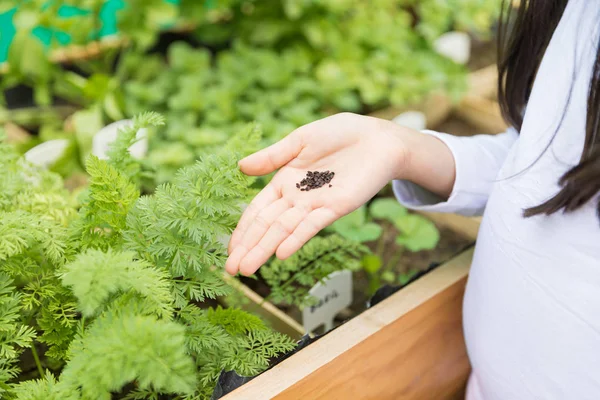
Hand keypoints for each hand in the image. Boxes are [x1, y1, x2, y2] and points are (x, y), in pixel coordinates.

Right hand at [225, 112, 414, 275]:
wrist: (377, 138)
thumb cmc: (340, 134)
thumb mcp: (300, 141)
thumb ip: (272, 156)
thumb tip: (240, 167)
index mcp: (284, 182)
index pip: (257, 211)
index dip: (243, 229)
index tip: (228, 249)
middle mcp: (297, 198)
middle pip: (267, 226)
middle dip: (248, 247)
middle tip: (230, 270)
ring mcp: (315, 205)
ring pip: (285, 230)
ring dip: (265, 249)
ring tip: (247, 269)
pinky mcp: (336, 207)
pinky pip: (313, 225)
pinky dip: (297, 239)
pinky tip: (281, 254)